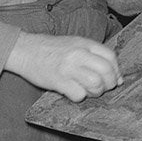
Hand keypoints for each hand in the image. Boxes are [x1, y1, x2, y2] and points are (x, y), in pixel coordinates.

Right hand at [5, 32, 121, 101]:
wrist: (25, 50)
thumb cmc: (51, 49)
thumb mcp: (75, 44)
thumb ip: (94, 56)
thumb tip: (116, 77)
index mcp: (84, 43)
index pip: (111, 57)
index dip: (116, 70)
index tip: (113, 78)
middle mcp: (78, 54)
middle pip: (106, 71)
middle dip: (109, 83)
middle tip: (103, 87)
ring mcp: (68, 67)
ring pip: (95, 84)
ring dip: (96, 92)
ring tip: (88, 90)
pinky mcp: (59, 81)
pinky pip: (79, 94)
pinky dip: (79, 97)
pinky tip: (73, 92)